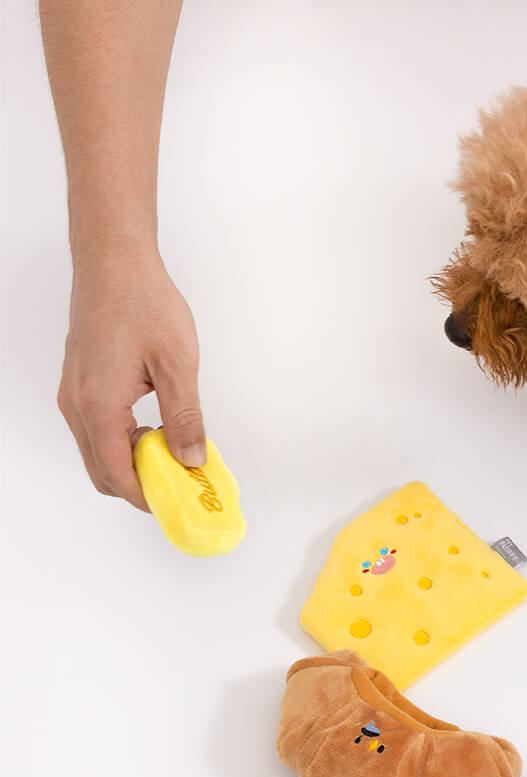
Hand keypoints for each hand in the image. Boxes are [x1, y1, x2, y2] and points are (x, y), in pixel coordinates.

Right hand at [58, 248, 205, 510]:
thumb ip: (185, 418)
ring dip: (132, 462)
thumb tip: (192, 458)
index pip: (117, 474)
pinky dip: (123, 442)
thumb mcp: (177, 365)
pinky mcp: (78, 384)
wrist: (114, 262)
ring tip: (174, 453)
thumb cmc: (143, 303)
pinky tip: (156, 429)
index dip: (148, 497)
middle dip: (140, 485)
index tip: (179, 502)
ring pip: (97, 452)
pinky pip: (96, 430)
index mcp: (99, 406)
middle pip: (102, 471)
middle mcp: (77, 405)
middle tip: (181, 483)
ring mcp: (73, 394)